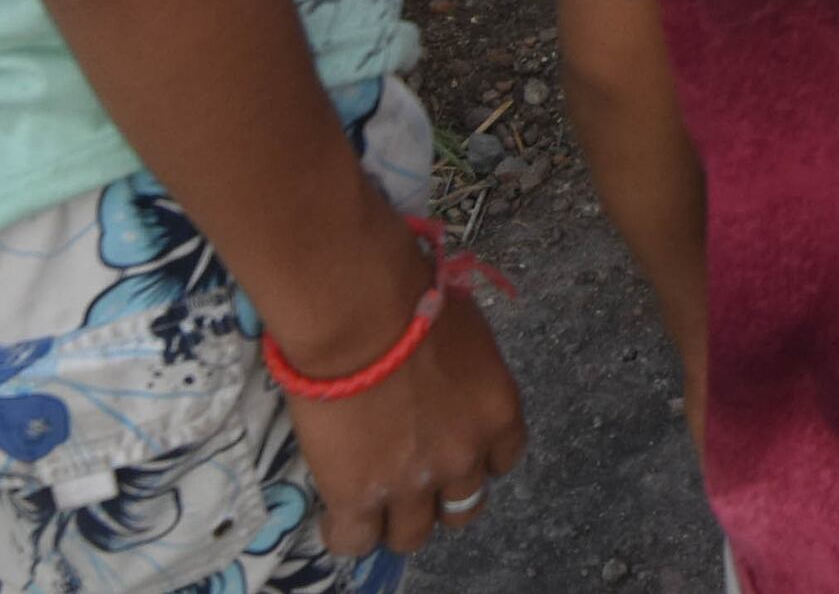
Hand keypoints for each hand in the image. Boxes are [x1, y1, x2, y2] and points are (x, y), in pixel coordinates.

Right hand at [281, 247, 527, 558]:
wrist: (362, 313)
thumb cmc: (413, 297)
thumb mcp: (465, 332)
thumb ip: (464, 370)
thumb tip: (443, 368)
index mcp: (498, 413)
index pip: (502, 460)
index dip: (476, 458)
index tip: (454, 447)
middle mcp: (464, 457)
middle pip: (463, 507)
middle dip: (440, 496)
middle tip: (412, 476)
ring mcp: (413, 482)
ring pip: (412, 535)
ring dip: (395, 520)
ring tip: (370, 501)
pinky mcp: (360, 496)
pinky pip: (355, 540)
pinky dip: (347, 532)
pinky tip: (336, 513)